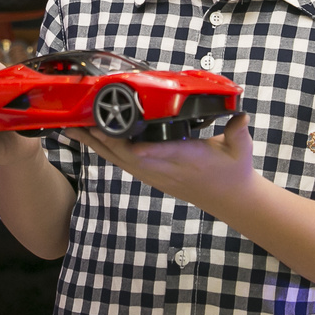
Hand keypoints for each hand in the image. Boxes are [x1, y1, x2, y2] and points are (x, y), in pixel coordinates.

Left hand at [68, 112, 256, 215]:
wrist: (230, 198)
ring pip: (120, 160)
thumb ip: (238, 132)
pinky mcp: (152, 176)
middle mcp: (166, 169)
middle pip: (129, 156)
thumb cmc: (234, 169)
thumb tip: (241, 116)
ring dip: (96, 145)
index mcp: (187, 158)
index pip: (162, 154)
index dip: (143, 150)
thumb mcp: (241, 149)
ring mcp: (156, 174)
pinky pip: (123, 163)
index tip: (125, 142)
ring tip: (73, 130)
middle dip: (103, 140)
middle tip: (80, 122)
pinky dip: (105, 151)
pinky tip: (90, 141)